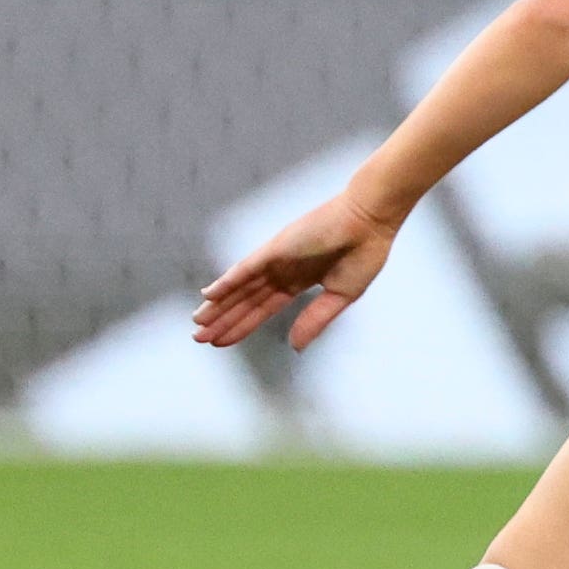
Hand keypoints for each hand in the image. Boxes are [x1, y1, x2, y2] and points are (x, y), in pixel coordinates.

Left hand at [193, 188, 408, 350]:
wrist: (371, 221)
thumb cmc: (364, 253)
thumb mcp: (341, 295)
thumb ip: (315, 320)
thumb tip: (295, 347)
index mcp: (301, 280)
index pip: (265, 307)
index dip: (244, 325)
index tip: (222, 341)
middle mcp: (283, 270)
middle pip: (246, 300)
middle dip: (224, 319)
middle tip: (199, 338)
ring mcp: (277, 258)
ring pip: (240, 287)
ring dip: (218, 305)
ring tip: (197, 322)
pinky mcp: (275, 248)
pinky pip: (245, 268)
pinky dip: (227, 281)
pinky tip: (209, 296)